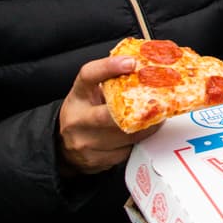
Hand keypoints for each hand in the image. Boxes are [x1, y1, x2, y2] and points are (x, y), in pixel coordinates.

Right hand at [57, 56, 158, 175]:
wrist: (63, 145)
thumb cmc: (85, 111)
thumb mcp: (90, 92)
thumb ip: (111, 80)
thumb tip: (145, 66)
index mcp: (78, 95)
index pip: (89, 75)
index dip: (109, 67)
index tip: (131, 62)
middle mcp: (77, 118)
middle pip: (109, 115)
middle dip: (138, 111)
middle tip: (159, 103)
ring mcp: (84, 142)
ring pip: (124, 136)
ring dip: (146, 127)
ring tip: (158, 118)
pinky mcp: (94, 160)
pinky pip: (125, 151)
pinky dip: (138, 142)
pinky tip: (141, 134)